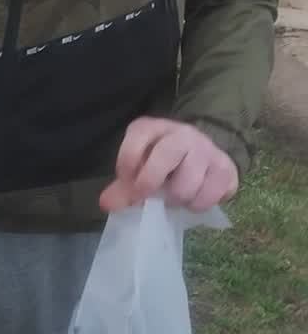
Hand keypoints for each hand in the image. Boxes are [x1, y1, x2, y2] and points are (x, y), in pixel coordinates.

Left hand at [99, 117, 238, 214]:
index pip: (136, 140)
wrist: (205, 153)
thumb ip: (123, 186)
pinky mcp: (226, 169)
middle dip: (152, 183)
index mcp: (154, 128)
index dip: (127, 167)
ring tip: (175, 197)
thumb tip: (107, 204)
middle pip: (165, 156)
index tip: (129, 184)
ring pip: (188, 184)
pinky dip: (198, 205)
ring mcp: (207, 150)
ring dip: (178, 199)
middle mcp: (182, 134)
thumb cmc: (163, 162)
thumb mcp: (140, 166)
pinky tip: (194, 198)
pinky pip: (210, 197)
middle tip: (149, 196)